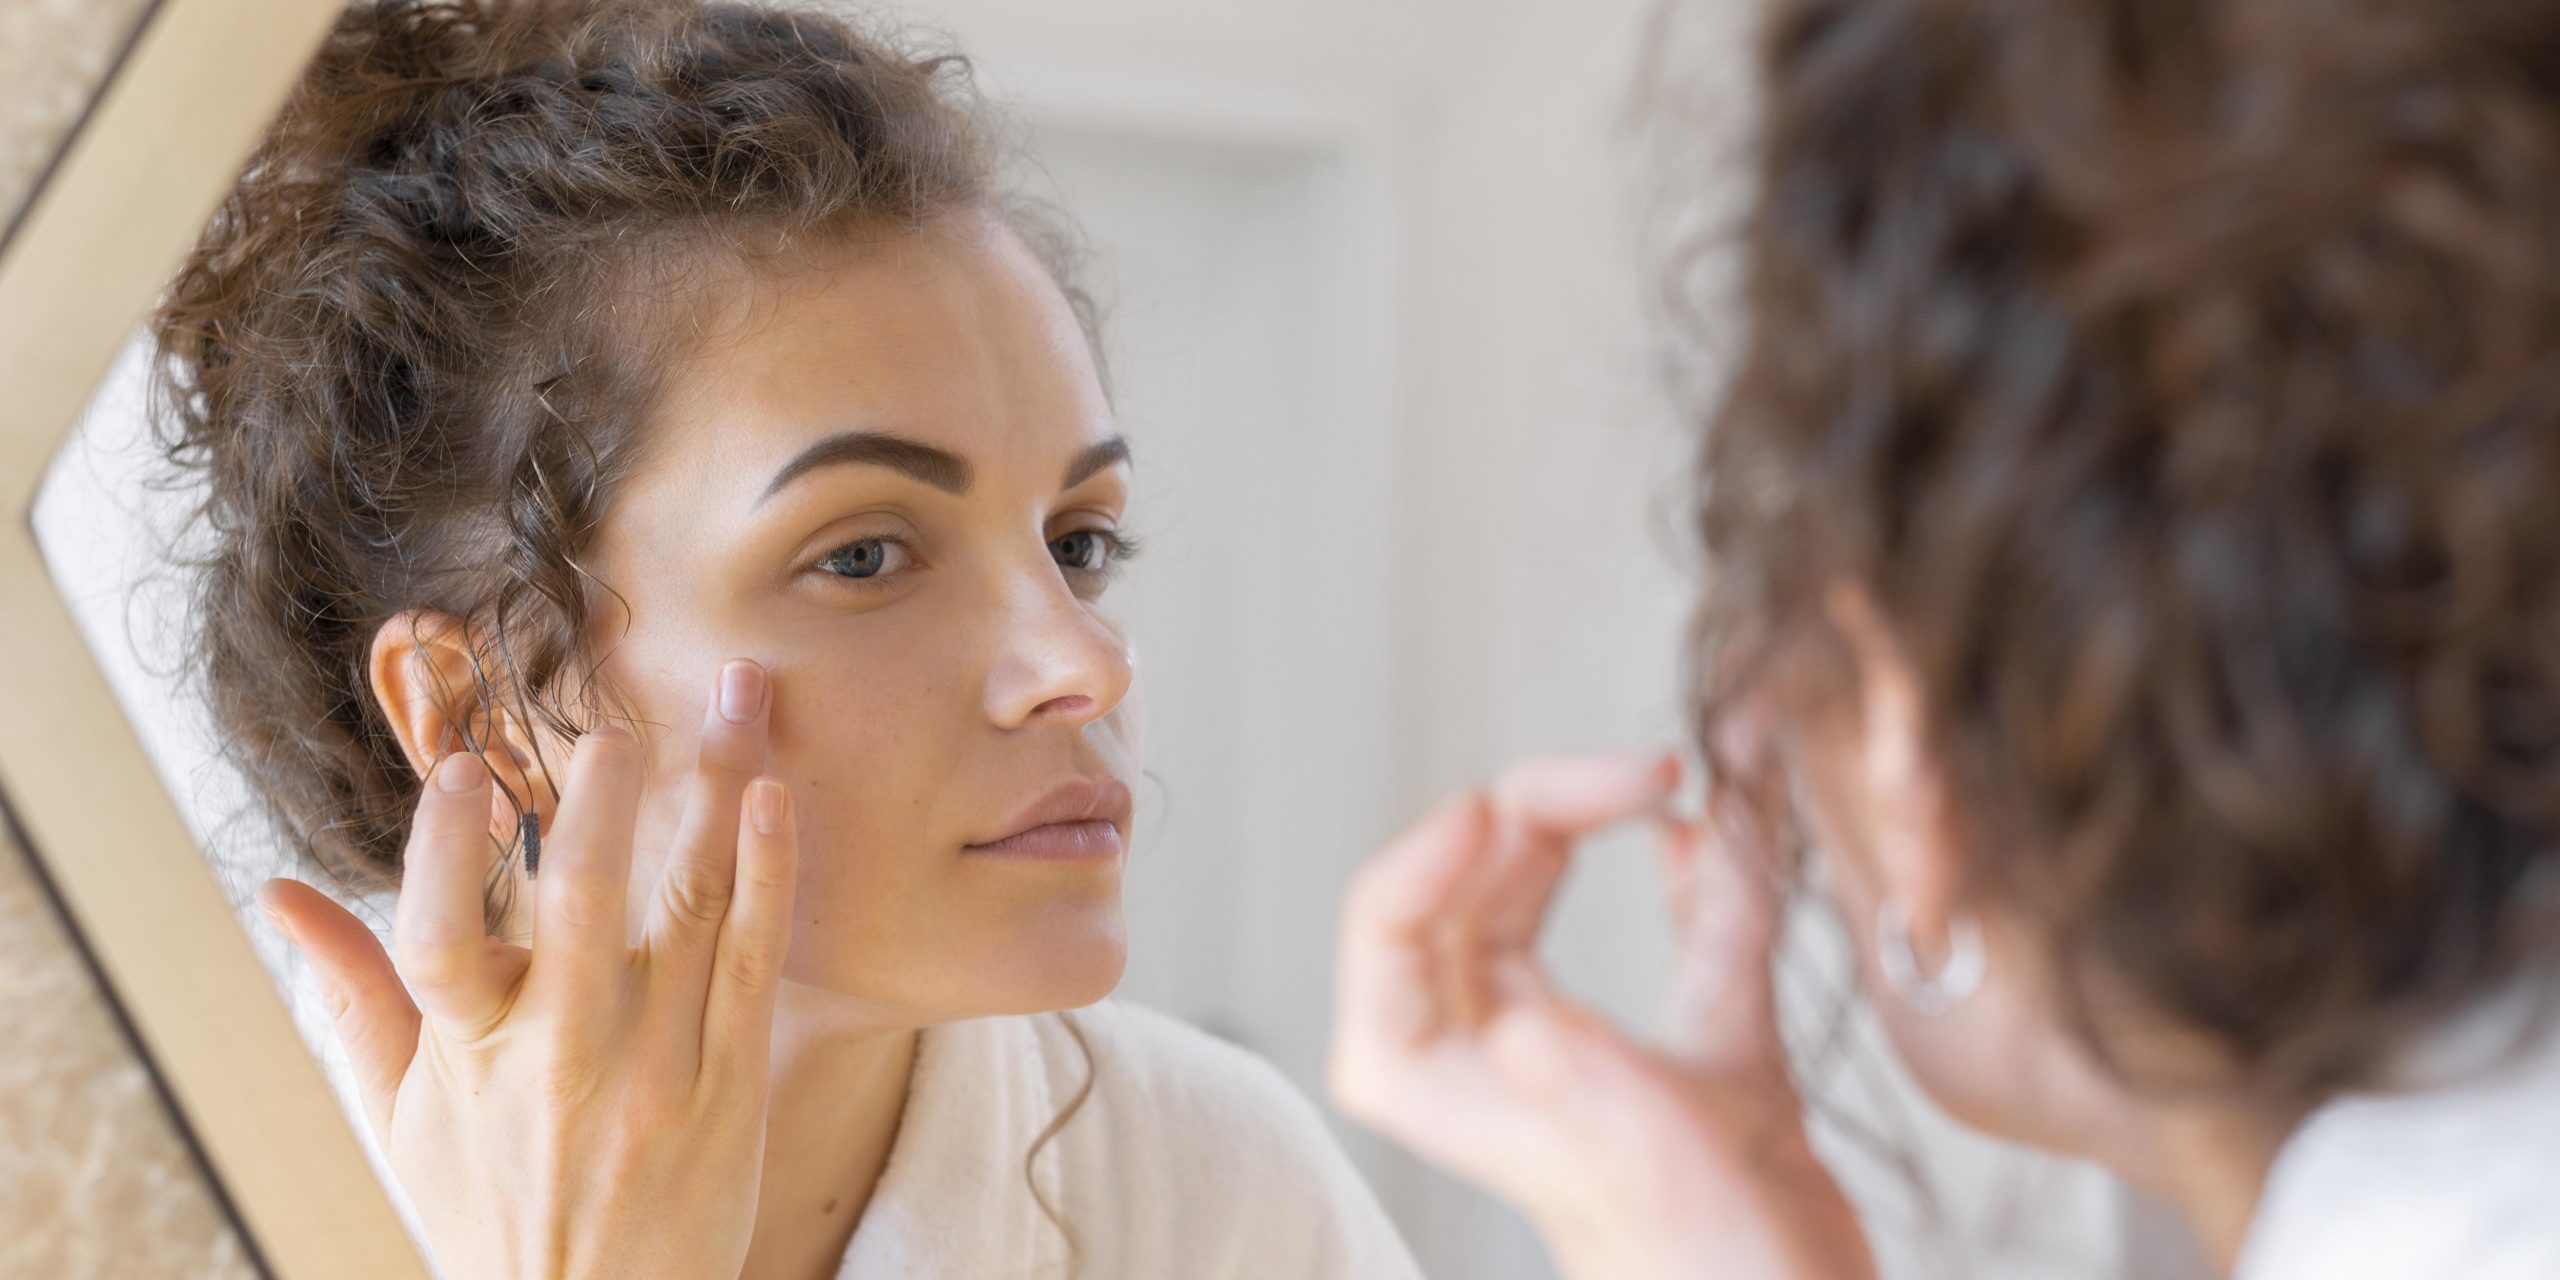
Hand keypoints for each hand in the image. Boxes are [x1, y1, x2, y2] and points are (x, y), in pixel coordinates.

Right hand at [258, 659, 795, 1278]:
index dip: (442, 853)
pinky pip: (755, 965)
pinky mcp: (733, 1088)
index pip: (435, 941)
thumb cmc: (488, 1207)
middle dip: (602, 804)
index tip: (460, 770)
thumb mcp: (400, 1115)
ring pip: (688, 910)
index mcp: (468, 1056)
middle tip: (619, 726)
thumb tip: (273, 892)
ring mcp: (657, 1070)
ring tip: (740, 700)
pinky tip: (775, 801)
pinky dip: (768, 877)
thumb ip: (349, 993)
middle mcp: (562, 1058)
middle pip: (579, 907)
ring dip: (716, 794)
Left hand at [1327, 747, 1874, 1279]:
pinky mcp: (1662, 1050)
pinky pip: (1655, 929)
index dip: (1433, 847)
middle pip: (1470, 885)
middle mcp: (1484, 1053)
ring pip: (1545, 894)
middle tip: (1642, 774)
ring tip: (1667, 782)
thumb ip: (1581, 1084)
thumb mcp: (1642, 1165)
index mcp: (1428, 1077)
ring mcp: (1570, 1047)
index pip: (1385, 925)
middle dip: (1545, 809)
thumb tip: (1523, 1020)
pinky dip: (1685, 875)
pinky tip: (1705, 832)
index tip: (1503, 805)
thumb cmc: (1713, 1270)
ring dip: (1601, 824)